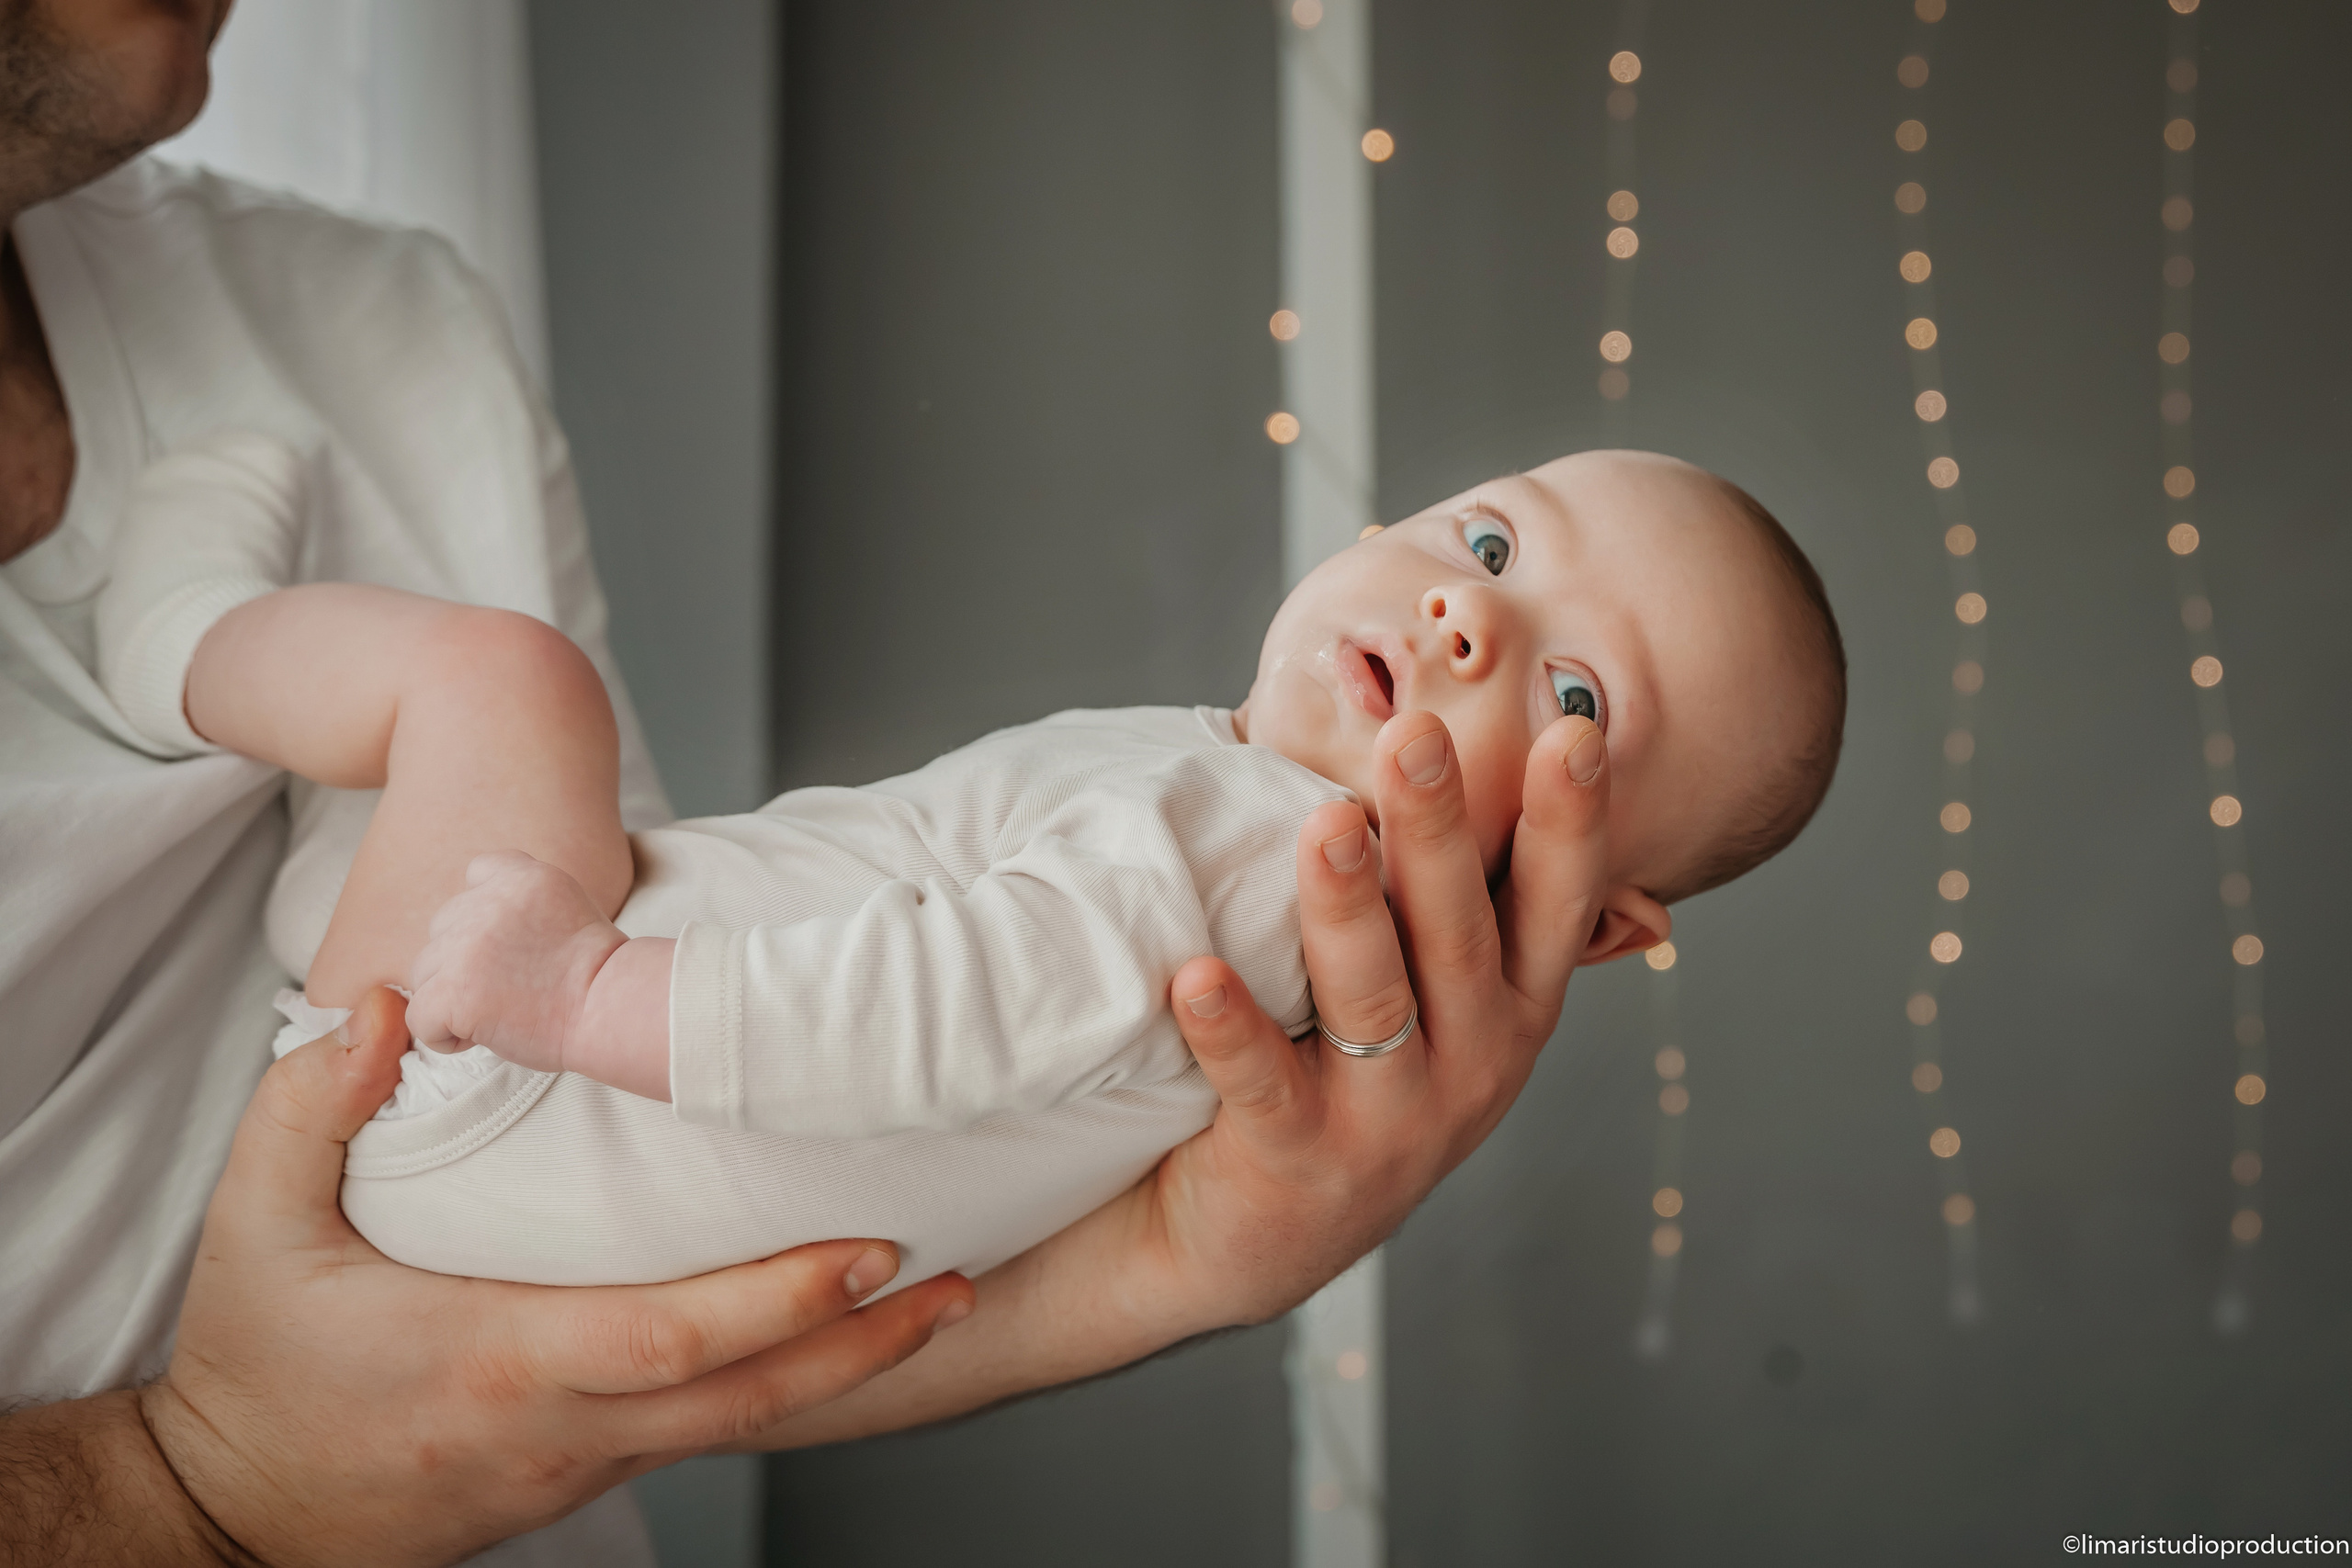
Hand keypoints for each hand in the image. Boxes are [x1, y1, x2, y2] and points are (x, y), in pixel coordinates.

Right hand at [142, 988, 973, 1566]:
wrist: (234, 1516)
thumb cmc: (256, 1368)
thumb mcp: (249, 1231)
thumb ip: (308, 1111)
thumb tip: (384, 1007)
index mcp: (501, 1361)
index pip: (671, 1338)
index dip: (781, 1300)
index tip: (872, 1249)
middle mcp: (565, 1425)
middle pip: (747, 1398)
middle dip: (865, 1345)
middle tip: (959, 1280)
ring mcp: (584, 1461)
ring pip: (742, 1424)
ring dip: (845, 1371)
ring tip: (938, 1304)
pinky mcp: (586, 1470)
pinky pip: (706, 1429)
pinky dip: (782, 1387)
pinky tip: (836, 1341)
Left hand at [407, 849, 621, 1069]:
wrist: (613, 1010)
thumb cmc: (598, 974)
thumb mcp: (565, 906)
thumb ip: (517, 902)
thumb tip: (472, 926)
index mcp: (520, 875)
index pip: (477, 875)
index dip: (486, 914)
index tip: (517, 946)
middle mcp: (487, 903)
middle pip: (443, 929)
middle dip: (466, 960)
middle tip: (514, 987)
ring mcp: (466, 947)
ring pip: (425, 972)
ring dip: (452, 996)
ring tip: (500, 1012)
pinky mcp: (453, 991)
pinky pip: (419, 1017)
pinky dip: (444, 1035)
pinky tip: (482, 1035)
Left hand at [1151, 707, 1611, 1323]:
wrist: (1260, 1234)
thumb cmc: (1339, 1066)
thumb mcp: (1421, 991)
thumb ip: (1435, 889)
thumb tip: (1408, 716)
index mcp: (1511, 1004)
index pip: (1556, 901)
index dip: (1571, 821)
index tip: (1574, 730)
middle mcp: (1477, 1063)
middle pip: (1457, 931)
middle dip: (1439, 830)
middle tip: (1415, 735)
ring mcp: (1396, 1123)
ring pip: (1374, 1001)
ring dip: (1347, 910)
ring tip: (1324, 824)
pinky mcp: (1302, 1162)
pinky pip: (1266, 1084)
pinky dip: (1232, 1031)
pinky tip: (1196, 978)